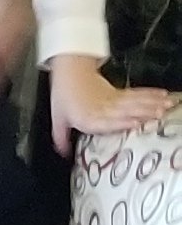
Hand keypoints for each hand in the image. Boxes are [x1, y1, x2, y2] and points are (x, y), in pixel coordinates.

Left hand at [49, 55, 177, 156]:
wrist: (70, 72)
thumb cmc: (65, 94)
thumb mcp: (58, 118)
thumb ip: (61, 137)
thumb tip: (63, 152)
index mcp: (89, 117)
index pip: (107, 121)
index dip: (122, 121)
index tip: (135, 122)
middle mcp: (103, 108)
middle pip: (126, 109)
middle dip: (144, 111)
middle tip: (159, 112)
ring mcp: (112, 100)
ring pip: (134, 101)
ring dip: (152, 102)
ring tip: (165, 105)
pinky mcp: (118, 93)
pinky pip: (136, 94)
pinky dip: (150, 94)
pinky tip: (161, 95)